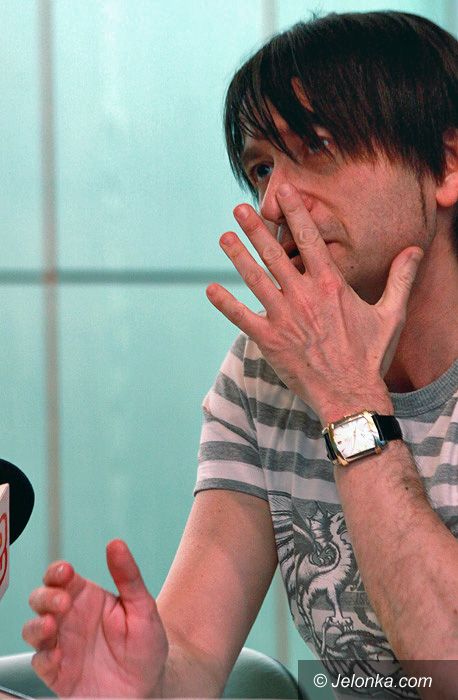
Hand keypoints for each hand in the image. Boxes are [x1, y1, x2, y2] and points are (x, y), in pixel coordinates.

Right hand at [23, 540, 167, 696]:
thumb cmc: (146, 643)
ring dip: (37, 625)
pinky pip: (40, 662)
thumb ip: (128, 575)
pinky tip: (57, 655)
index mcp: (86, 597)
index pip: (61, 577)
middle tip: (62, 602)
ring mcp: (61, 644)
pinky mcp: (58, 672)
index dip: (57, 571)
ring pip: (32, 629)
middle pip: (40, 599)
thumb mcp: (142, 606)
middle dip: (46, 597)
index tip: (66, 571)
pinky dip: (44, 657)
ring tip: (51, 626)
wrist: (150, 685)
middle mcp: (69, 618)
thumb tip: (116, 544)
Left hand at [206, 183, 422, 423]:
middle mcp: (303, 295)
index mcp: (330, 284)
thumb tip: (414, 249)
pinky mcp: (269, 340)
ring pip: (255, 278)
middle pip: (274, 254)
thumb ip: (400, 279)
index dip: (294, 212)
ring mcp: (283, 317)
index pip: (309, 238)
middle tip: (240, 209)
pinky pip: (241, 317)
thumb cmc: (370, 356)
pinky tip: (210, 289)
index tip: (282, 192)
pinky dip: (224, 303)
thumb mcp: (391, 314)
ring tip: (224, 237)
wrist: (350, 394)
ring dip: (238, 255)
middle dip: (256, 228)